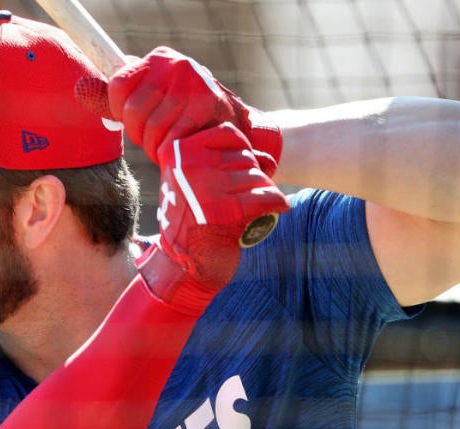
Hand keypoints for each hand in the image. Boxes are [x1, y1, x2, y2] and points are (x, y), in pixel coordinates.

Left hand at [107, 47, 281, 175]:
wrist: (238, 128)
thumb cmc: (186, 115)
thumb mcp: (151, 99)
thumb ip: (115, 98)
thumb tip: (79, 88)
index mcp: (159, 60)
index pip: (118, 84)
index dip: (119, 110)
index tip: (133, 120)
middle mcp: (176, 66)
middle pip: (133, 111)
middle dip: (140, 133)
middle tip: (155, 138)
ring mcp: (192, 85)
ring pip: (151, 129)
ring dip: (156, 147)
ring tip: (170, 143)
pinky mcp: (206, 107)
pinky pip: (170, 139)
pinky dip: (171, 152)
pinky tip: (182, 148)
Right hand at [139, 123, 289, 312]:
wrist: (182, 263)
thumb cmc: (193, 219)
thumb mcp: (196, 182)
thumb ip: (223, 161)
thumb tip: (268, 156)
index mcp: (179, 152)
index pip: (229, 134)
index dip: (243, 151)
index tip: (239, 171)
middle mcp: (189, 165)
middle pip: (245, 156)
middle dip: (254, 175)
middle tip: (247, 195)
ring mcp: (203, 186)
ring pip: (255, 176)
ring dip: (263, 190)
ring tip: (257, 204)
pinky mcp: (221, 210)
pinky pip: (262, 196)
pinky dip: (275, 201)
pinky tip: (280, 206)